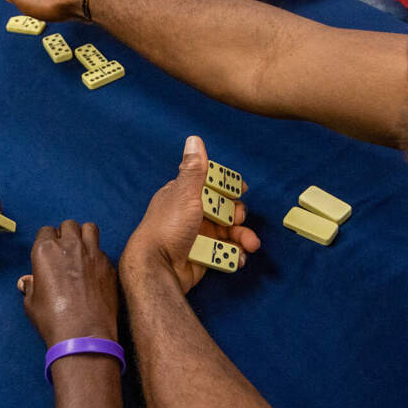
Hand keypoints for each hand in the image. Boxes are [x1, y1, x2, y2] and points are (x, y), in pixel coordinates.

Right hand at [19, 220, 119, 348]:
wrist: (83, 334)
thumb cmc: (52, 320)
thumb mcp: (32, 303)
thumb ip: (30, 286)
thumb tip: (27, 281)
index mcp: (45, 251)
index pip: (46, 231)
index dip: (47, 241)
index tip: (49, 254)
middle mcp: (69, 246)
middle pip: (68, 225)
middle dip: (66, 234)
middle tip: (66, 251)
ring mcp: (92, 253)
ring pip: (90, 228)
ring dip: (84, 235)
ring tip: (82, 251)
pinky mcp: (108, 265)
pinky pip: (102, 251)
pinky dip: (98, 256)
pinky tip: (95, 271)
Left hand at [118, 136, 258, 294]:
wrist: (158, 268)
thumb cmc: (168, 227)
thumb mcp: (185, 193)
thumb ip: (194, 169)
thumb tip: (194, 139)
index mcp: (184, 195)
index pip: (210, 185)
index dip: (227, 187)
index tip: (242, 189)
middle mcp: (191, 214)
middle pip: (224, 209)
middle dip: (238, 215)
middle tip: (238, 219)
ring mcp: (197, 236)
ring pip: (228, 233)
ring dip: (243, 237)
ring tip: (250, 244)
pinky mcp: (202, 256)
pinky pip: (224, 253)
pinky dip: (234, 255)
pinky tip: (238, 257)